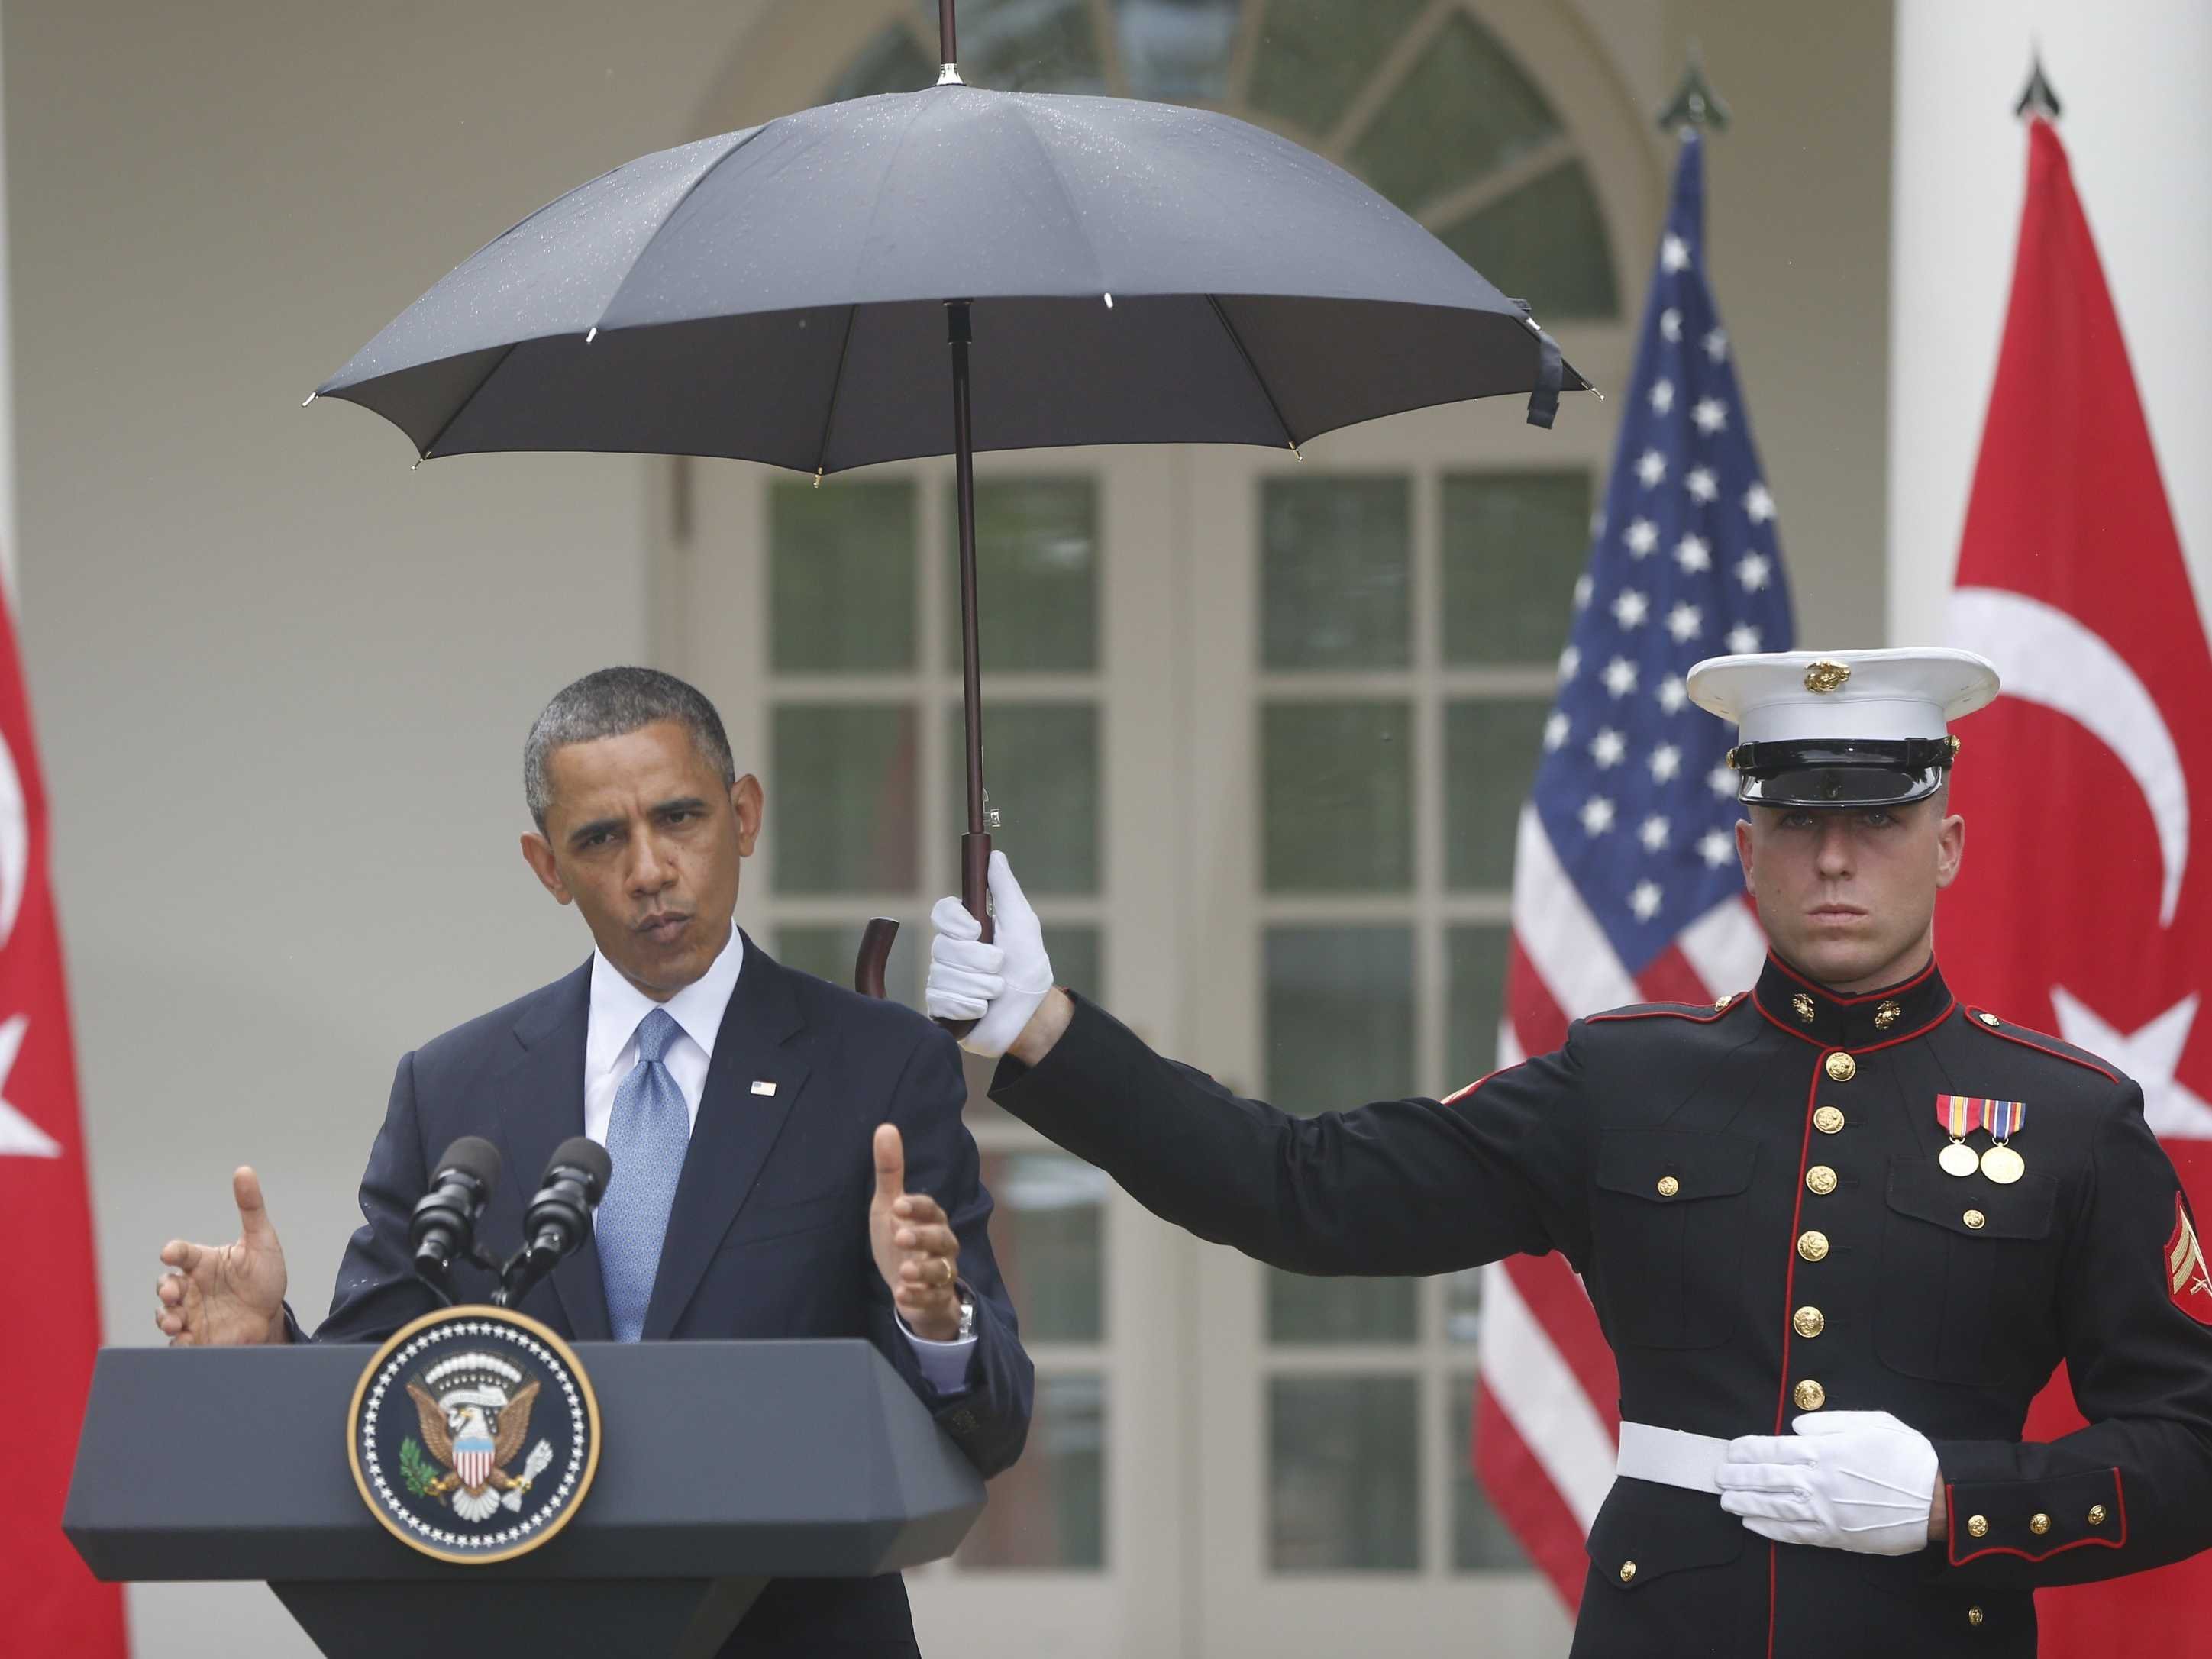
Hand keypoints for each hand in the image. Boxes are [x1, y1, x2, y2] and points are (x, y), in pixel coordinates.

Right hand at [154, 1167, 289, 1345]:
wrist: (272, 1316)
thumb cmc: (263, 1277)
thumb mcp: (262, 1241)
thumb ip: (251, 1208)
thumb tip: (243, 1171)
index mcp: (203, 1262)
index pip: (182, 1253)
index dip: (174, 1252)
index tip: (171, 1252)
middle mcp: (191, 1287)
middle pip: (166, 1285)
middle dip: (166, 1288)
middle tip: (173, 1292)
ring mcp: (190, 1313)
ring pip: (166, 1314)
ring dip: (165, 1318)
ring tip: (174, 1322)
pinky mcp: (196, 1337)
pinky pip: (179, 1342)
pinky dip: (179, 1343)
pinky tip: (187, 1340)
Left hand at [869, 1124, 962, 1341]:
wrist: (910, 1286)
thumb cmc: (901, 1239)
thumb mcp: (889, 1207)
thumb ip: (890, 1171)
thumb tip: (885, 1127)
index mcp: (931, 1220)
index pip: (930, 1209)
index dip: (916, 1207)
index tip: (897, 1206)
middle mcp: (941, 1245)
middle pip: (941, 1238)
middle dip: (923, 1237)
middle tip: (900, 1237)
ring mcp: (940, 1273)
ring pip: (941, 1270)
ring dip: (923, 1271)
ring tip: (903, 1272)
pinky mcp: (935, 1299)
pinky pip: (933, 1299)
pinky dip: (919, 1298)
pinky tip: (902, 1295)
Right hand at [927, 850, 1053, 1057]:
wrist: (1032, 1014)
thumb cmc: (1028, 967)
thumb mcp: (1022, 924)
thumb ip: (1006, 890)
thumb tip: (994, 855)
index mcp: (966, 928)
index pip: (942, 913)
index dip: (955, 922)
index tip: (976, 930)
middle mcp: (949, 951)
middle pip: (944, 947)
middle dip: (981, 962)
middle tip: (1000, 970)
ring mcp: (942, 979)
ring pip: (945, 975)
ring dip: (981, 987)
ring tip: (996, 992)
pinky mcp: (941, 1007)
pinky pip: (941, 1001)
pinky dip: (969, 1006)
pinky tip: (982, 1009)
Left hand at [1717, 1410, 1938, 1555]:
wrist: (1938, 1497)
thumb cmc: (1906, 1455)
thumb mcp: (1870, 1422)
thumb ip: (1828, 1422)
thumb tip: (1796, 1427)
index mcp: (1824, 1450)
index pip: (1772, 1449)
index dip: (1747, 1450)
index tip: (1731, 1451)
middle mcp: (1818, 1481)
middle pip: (1766, 1478)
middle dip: (1738, 1477)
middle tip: (1718, 1477)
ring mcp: (1825, 1511)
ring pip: (1774, 1507)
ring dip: (1746, 1504)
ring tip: (1726, 1501)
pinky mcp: (1836, 1536)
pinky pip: (1795, 1534)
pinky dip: (1770, 1530)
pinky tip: (1753, 1526)